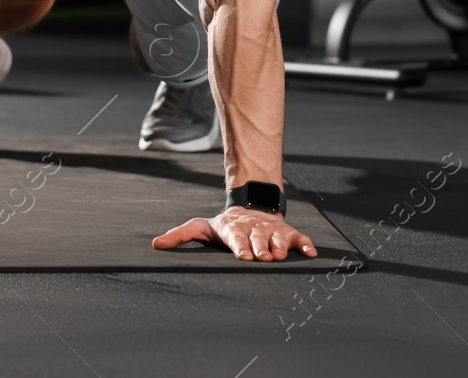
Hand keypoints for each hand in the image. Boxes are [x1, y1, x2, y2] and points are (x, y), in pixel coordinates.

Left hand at [152, 205, 317, 261]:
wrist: (249, 209)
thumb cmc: (223, 226)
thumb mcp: (201, 227)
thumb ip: (180, 236)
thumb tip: (156, 244)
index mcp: (233, 230)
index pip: (236, 239)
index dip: (240, 247)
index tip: (243, 256)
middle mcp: (254, 230)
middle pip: (258, 240)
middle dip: (260, 248)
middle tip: (262, 257)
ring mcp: (272, 231)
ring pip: (278, 240)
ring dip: (280, 248)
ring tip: (280, 256)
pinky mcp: (287, 234)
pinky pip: (299, 238)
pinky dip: (305, 245)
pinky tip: (311, 254)